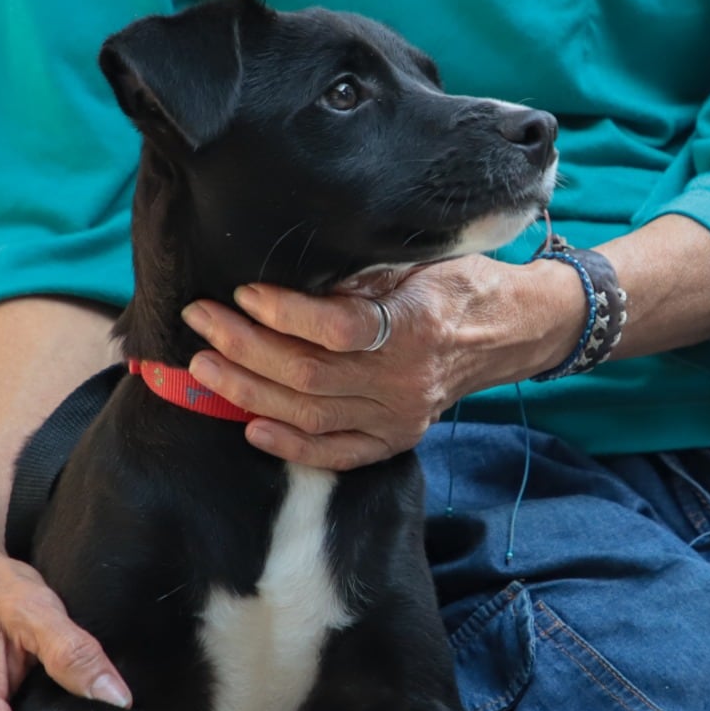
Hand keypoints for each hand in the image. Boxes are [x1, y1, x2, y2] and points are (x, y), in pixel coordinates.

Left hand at [179, 256, 578, 469]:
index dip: (284, 314)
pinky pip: (336, 453)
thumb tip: (291, 269)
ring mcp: (400, 414)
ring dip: (248, 392)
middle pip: (309, 373)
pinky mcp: (395, 438)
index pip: (338, 327)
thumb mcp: (418, 257)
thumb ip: (362, 268)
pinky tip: (248, 425)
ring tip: (205, 366)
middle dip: (243, 347)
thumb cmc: (455, 280)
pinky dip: (289, 445)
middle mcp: (406, 377)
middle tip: (201, 321)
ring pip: (310, 414)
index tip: (243, 293)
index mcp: (417, 321)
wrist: (509, 330)